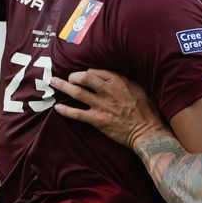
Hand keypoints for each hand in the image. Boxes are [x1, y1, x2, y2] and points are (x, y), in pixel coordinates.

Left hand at [51, 69, 165, 149]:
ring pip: (77, 93)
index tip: (83, 75)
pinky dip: (66, 110)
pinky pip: (77, 114)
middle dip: (73, 76)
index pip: (96, 71)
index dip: (87, 72)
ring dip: (63, 86)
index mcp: (119, 81)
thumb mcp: (139, 88)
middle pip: (84, 78)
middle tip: (68, 78)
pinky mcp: (98, 120)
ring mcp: (102, 105)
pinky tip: (57, 107)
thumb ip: (125, 80)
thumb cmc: (146, 110)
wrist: (148, 131)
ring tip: (53, 82)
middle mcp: (108, 91)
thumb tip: (116, 74)